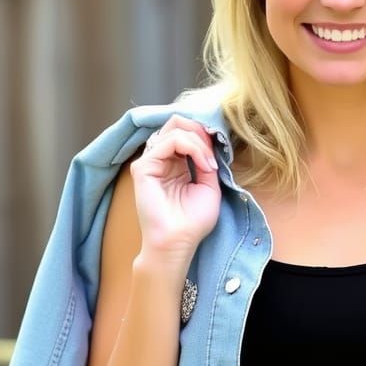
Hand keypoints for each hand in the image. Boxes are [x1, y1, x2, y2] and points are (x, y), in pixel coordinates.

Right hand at [129, 115, 221, 259]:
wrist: (178, 242)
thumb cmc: (192, 222)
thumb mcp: (209, 185)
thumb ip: (206, 161)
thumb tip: (210, 140)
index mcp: (174, 163)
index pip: (186, 132)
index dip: (205, 135)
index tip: (221, 151)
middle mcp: (161, 160)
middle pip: (177, 123)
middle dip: (201, 132)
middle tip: (214, 152)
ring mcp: (151, 162)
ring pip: (176, 129)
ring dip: (200, 143)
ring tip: (210, 164)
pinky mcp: (144, 167)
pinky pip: (171, 141)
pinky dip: (193, 148)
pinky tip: (204, 166)